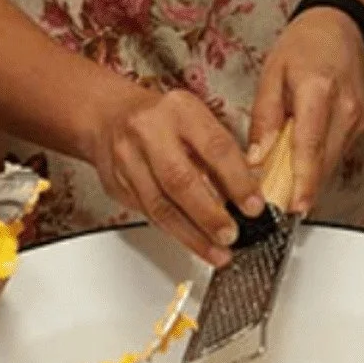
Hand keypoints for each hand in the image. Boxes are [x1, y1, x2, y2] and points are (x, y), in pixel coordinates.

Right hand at [88, 85, 261, 265]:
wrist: (109, 114)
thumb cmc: (162, 117)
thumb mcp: (196, 117)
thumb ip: (222, 150)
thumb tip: (250, 188)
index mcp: (180, 110)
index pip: (215, 147)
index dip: (238, 181)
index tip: (254, 207)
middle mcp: (149, 132)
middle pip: (180, 180)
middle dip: (209, 215)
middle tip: (231, 236)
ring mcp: (127, 159)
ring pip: (160, 206)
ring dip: (192, 235)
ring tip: (216, 252)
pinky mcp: (116, 184)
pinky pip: (148, 214)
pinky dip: (174, 232)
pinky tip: (193, 242)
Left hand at [248, 7, 363, 214]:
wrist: (344, 29)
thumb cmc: (305, 45)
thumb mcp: (272, 72)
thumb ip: (264, 116)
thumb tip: (257, 157)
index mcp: (319, 90)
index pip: (310, 145)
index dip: (303, 181)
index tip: (294, 208)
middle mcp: (345, 108)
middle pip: (324, 162)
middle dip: (301, 190)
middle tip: (276, 209)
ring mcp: (359, 118)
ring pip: (332, 163)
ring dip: (309, 179)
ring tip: (282, 191)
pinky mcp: (362, 125)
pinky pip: (337, 154)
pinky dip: (318, 164)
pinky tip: (300, 167)